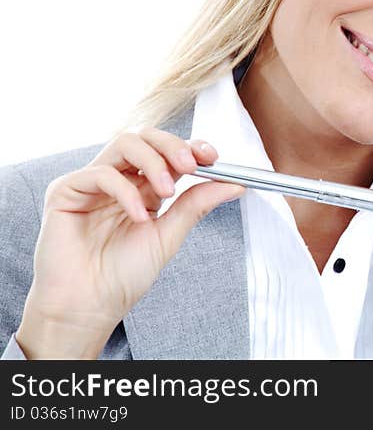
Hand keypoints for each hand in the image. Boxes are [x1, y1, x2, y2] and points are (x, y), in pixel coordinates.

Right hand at [16, 128, 244, 357]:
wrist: (90, 306)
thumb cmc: (123, 275)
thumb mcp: (169, 235)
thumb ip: (197, 205)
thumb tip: (236, 183)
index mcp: (143, 187)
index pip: (167, 151)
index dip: (190, 146)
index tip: (212, 157)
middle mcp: (119, 179)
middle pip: (146, 137)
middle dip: (173, 145)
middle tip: (191, 165)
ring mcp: (91, 182)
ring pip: (124, 142)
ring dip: (154, 161)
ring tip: (167, 192)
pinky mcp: (65, 191)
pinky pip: (100, 173)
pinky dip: (126, 191)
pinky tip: (139, 216)